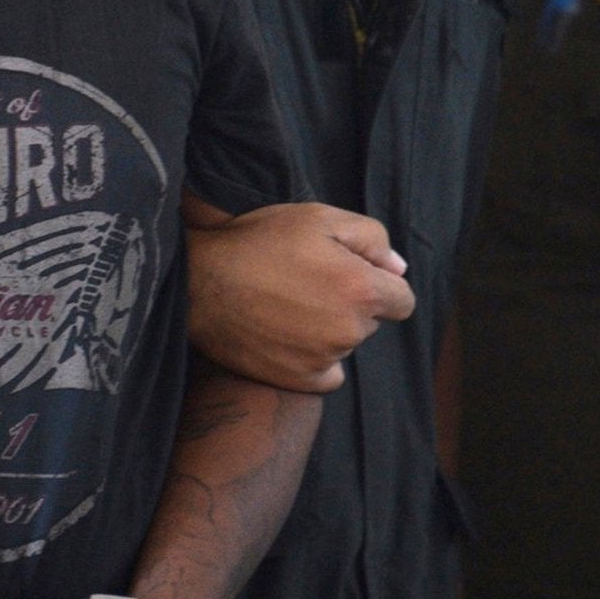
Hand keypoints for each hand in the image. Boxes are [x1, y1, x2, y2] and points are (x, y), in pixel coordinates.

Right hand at [186, 202, 414, 391]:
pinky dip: (314, 360)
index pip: (402, 300)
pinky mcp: (298, 380)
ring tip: (286, 305)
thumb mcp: (317, 218)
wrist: (198, 281)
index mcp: (362, 289)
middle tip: (305, 283)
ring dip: (329, 330)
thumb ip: (371, 238)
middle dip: (350, 304)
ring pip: (344, 345)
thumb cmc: (257, 242)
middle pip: (370, 322)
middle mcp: (350, 330)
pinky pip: (326, 374)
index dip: (377, 284)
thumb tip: (398, 268)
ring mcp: (323, 359)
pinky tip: (286, 336)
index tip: (346, 274)